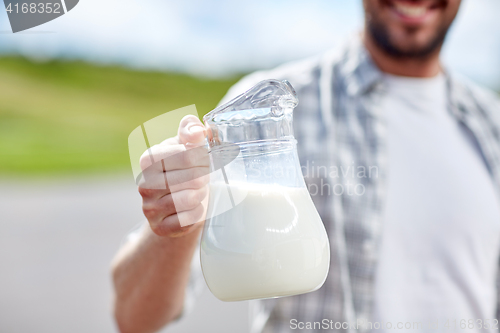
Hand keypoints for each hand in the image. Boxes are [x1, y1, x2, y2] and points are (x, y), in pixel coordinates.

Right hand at [138, 115, 208, 236]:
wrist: (176, 203)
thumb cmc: (183, 169)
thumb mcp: (185, 145)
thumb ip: (190, 130)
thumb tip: (198, 131)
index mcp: (149, 159)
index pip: (185, 155)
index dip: (202, 157)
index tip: (204, 160)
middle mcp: (144, 184)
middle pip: (191, 178)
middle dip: (204, 177)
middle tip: (204, 177)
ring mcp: (149, 208)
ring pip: (189, 199)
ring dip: (201, 194)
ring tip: (199, 191)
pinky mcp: (159, 227)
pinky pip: (187, 219)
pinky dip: (197, 213)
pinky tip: (194, 207)